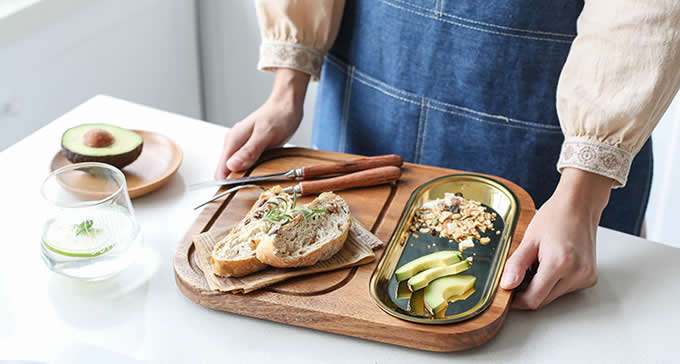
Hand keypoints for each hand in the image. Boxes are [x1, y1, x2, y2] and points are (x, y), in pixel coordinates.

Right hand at [214, 69, 310, 178]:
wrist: (286, 104)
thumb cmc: (278, 116)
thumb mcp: (266, 134)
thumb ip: (249, 151)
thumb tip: (232, 166)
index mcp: (233, 140)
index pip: (220, 171)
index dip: (229, 183)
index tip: (243, 190)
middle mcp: (233, 143)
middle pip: (227, 172)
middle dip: (238, 182)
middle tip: (256, 184)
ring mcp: (240, 146)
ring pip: (236, 169)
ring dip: (246, 177)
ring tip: (261, 178)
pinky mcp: (249, 148)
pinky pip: (245, 164)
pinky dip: (252, 170)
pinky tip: (263, 170)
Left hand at [500, 168, 613, 309]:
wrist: (579, 205)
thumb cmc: (555, 217)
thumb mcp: (529, 239)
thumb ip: (516, 265)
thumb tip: (506, 285)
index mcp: (559, 263)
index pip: (534, 299)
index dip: (516, 300)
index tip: (507, 291)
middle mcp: (577, 274)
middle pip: (543, 300)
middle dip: (527, 291)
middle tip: (519, 272)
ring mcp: (586, 277)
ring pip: (554, 297)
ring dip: (541, 287)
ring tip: (538, 263)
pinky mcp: (590, 277)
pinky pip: (565, 289)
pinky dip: (554, 282)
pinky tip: (551, 264)